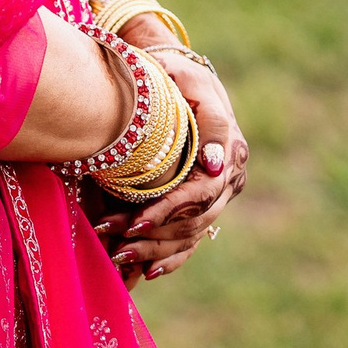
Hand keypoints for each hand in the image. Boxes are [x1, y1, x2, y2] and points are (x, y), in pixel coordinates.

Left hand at [101, 42, 246, 284]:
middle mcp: (229, 177)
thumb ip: (205, 116)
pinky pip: (191, 239)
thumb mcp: (186, 77)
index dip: (170, 209)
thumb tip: (216, 163)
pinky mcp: (206, 205)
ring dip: (155, 249)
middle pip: (194, 218)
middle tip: (117, 241)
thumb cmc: (178, 75)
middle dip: (154, 233)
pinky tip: (147, 272)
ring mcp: (219, 195)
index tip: (138, 223)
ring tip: (118, 255)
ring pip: (191, 233)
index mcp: (230, 148)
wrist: (183, 79)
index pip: (200, 191)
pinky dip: (170, 258)